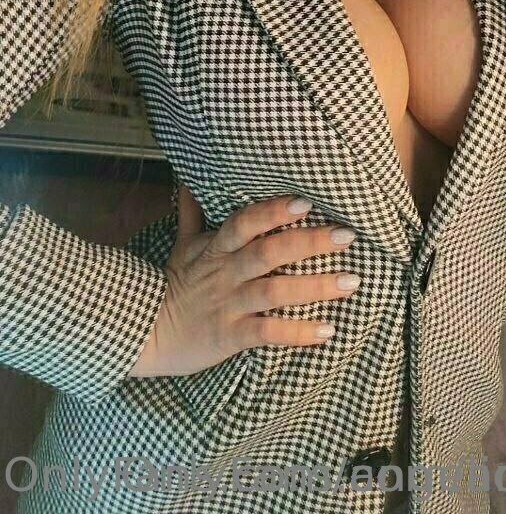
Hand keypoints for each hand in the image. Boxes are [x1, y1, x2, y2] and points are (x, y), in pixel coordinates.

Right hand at [127, 185, 360, 378]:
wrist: (145, 332)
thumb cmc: (176, 283)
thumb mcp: (183, 244)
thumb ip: (193, 211)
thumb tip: (187, 176)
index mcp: (217, 247)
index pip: (244, 222)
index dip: (272, 212)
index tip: (305, 202)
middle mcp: (226, 272)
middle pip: (269, 253)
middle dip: (309, 242)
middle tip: (347, 235)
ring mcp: (230, 305)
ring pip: (276, 292)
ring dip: (315, 287)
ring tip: (352, 282)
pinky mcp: (231, 336)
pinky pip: (268, 333)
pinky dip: (298, 332)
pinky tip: (328, 330)